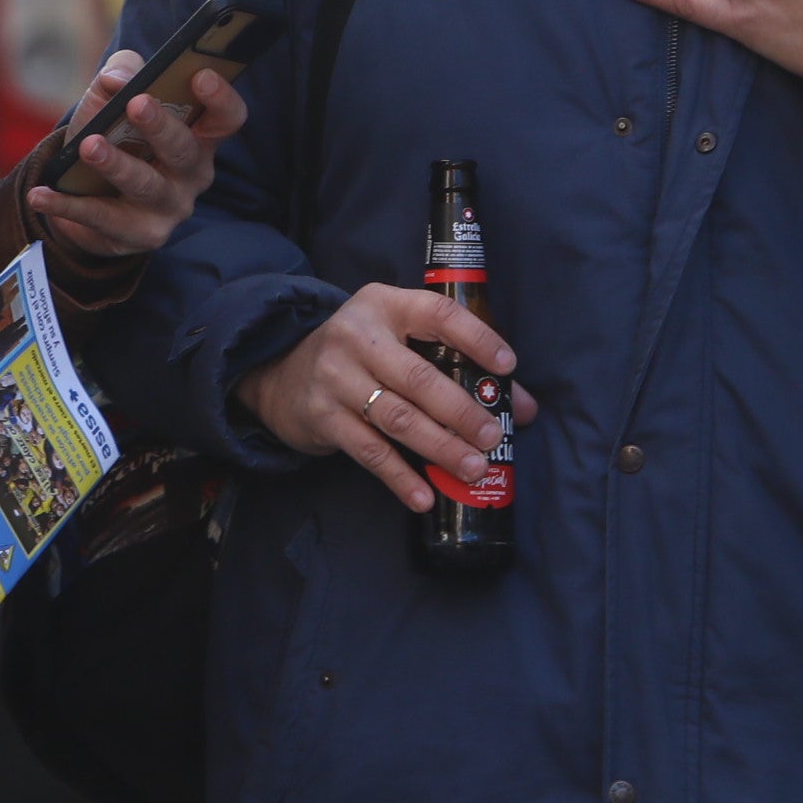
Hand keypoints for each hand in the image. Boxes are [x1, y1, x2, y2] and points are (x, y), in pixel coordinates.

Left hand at [32, 46, 243, 266]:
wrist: (88, 194)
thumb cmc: (114, 136)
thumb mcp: (114, 99)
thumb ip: (120, 74)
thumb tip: (115, 79)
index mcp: (199, 136)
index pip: (226, 119)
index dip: (221, 98)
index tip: (201, 75)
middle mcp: (193, 174)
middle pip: (185, 150)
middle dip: (162, 127)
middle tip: (136, 104)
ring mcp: (169, 208)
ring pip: (146, 186)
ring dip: (117, 165)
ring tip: (88, 146)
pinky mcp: (138, 235)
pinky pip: (103, 219)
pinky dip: (69, 206)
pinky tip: (41, 194)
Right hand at [233, 282, 535, 515]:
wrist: (280, 374)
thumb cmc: (361, 355)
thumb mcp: (399, 339)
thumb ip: (456, 363)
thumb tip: (522, 408)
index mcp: (386, 305)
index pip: (437, 314)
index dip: (476, 337)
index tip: (507, 365)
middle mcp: (358, 337)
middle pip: (419, 378)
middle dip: (461, 411)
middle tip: (492, 437)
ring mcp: (336, 377)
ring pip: (398, 418)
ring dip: (440, 448)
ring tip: (473, 469)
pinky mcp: (323, 416)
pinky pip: (369, 451)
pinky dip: (400, 477)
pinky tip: (423, 497)